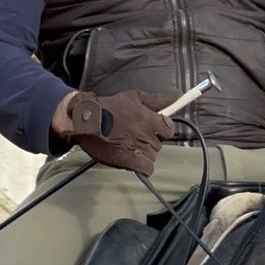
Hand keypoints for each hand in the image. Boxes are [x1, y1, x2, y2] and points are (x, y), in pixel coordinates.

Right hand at [60, 90, 177, 175]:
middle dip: (149, 139)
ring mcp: (139, 149)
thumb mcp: (134, 97)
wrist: (85, 120)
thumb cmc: (110, 107)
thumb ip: (158, 100)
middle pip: (159, 143)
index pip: (169, 129)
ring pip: (152, 155)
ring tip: (127, 143)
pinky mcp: (130, 162)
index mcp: (149, 119)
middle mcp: (146, 135)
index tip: (152, 127)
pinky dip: (142, 165)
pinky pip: (147, 168)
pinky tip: (132, 157)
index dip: (162, 129)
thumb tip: (179, 96)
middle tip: (132, 133)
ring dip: (143, 151)